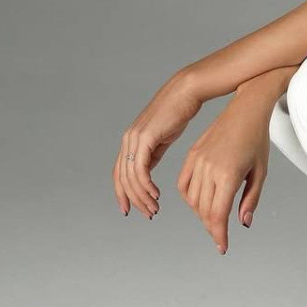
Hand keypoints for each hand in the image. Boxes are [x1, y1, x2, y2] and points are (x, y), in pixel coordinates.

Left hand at [114, 71, 203, 218]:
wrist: (187, 92)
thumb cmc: (178, 112)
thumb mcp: (162, 137)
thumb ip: (152, 154)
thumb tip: (147, 172)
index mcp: (131, 141)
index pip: (119, 174)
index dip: (122, 194)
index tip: (129, 209)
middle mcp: (128, 140)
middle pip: (123, 179)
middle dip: (134, 200)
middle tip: (148, 213)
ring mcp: (134, 138)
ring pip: (131, 177)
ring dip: (142, 196)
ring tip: (155, 207)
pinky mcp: (145, 138)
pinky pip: (141, 169)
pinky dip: (147, 185)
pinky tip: (156, 194)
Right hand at [176, 95, 270, 253]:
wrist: (246, 111)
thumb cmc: (257, 140)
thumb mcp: (261, 172)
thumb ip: (251, 199)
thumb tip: (243, 223)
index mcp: (228, 175)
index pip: (217, 215)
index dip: (219, 235)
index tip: (222, 247)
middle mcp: (209, 169)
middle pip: (203, 211)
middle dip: (212, 226)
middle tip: (220, 234)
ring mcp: (198, 161)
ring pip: (191, 200)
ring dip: (201, 213)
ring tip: (213, 217)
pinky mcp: (191, 154)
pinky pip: (183, 184)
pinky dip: (189, 197)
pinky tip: (200, 201)